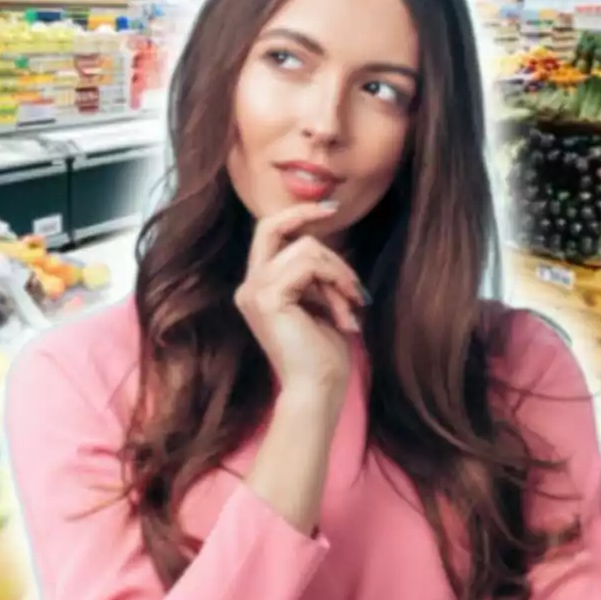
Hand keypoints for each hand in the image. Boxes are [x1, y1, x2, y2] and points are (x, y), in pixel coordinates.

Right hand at [234, 202, 365, 400]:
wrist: (318, 392)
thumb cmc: (323, 356)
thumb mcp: (320, 303)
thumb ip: (314, 275)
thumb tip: (327, 245)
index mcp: (258, 289)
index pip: (267, 234)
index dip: (295, 215)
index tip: (328, 208)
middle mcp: (249, 287)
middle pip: (271, 227)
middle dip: (307, 216)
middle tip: (336, 212)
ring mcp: (254, 291)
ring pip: (306, 249)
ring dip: (339, 272)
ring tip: (351, 304)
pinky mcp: (268, 298)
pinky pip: (310, 265)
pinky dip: (336, 281)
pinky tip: (346, 310)